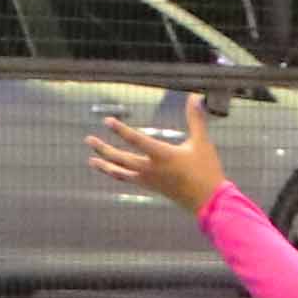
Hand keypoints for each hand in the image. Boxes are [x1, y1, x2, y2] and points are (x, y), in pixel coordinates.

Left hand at [83, 109, 226, 213]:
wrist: (208, 201)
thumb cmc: (206, 170)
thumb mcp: (202, 143)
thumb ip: (196, 119)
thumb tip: (195, 96)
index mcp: (162, 155)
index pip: (136, 140)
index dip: (120, 130)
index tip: (107, 121)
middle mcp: (151, 169)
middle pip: (121, 158)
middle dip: (103, 149)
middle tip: (88, 140)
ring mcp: (149, 180)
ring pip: (121, 172)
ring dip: (105, 165)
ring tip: (91, 161)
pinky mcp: (151, 187)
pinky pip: (128, 180)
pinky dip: (117, 174)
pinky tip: (111, 171)